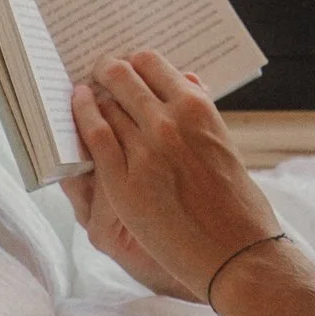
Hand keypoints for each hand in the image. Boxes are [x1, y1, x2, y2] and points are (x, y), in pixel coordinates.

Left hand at [62, 53, 278, 303]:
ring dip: (93, 98)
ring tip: (84, 95)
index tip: (125, 66)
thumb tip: (185, 78)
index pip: (152, 64)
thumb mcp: (223, 144)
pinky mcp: (124, 183)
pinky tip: (76, 109)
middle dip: (107, 72)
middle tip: (98, 72)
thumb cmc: (237, 203)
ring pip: (105, 107)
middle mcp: (169, 122)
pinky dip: (81, 118)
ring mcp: (144, 151)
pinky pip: (94, 139)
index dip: (133, 62)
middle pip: (122, 78)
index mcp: (198, 108)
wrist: (238, 253)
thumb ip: (199, 113)